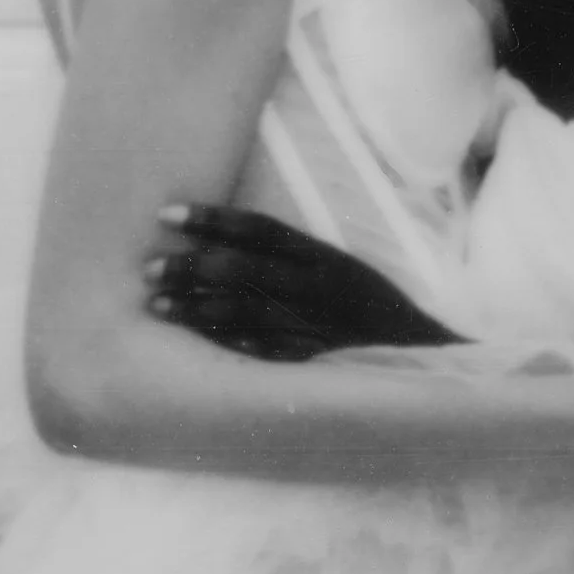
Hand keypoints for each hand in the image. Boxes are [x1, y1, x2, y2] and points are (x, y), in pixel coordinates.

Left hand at [147, 203, 460, 361]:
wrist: (426, 350)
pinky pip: (268, 352)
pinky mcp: (316, 358)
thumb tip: (229, 243)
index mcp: (322, 255)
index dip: (209, 219)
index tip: (166, 214)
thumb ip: (291, 256)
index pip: (256, 228)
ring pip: (246, 311)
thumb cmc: (373, 304)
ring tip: (158, 306)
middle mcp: (316, 285)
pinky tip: (200, 343)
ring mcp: (316, 323)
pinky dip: (235, 346)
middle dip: (190, 267)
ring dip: (196, 308)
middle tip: (147, 268)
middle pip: (242, 268)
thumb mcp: (339, 266)